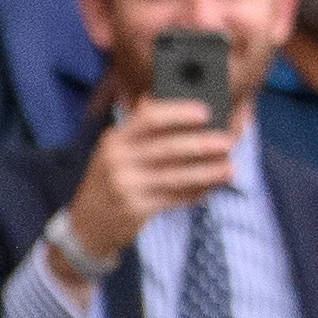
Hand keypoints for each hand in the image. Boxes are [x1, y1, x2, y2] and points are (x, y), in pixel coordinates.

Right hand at [61, 92, 234, 265]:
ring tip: (230, 167)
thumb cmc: (110, 177)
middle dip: (203, 144)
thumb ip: (138, 127)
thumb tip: (155, 95)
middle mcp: (118, 160)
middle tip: (229, 141)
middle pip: (168, 148)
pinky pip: (174, 198)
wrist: (87, 222)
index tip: (205, 112)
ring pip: (176, 176)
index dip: (179, 113)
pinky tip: (212, 186)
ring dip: (207, 172)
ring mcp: (126, 186)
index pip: (148, 117)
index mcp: (116, 138)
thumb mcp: (115, 149)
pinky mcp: (137, 210)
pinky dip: (196, 192)